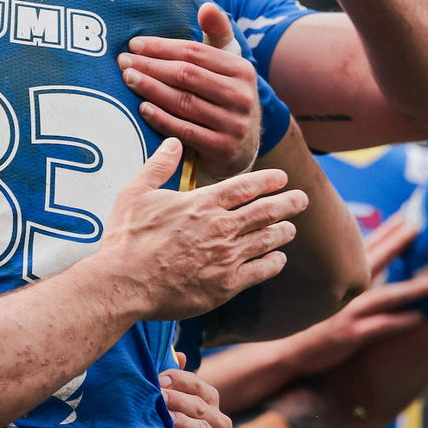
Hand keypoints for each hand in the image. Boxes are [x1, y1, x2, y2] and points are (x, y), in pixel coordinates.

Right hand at [99, 139, 306, 319]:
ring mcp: (226, 257)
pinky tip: (278, 259)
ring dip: (283, 231)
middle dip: (288, 203)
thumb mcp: (136, 193)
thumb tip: (173, 142)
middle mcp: (221, 228)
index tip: (282, 178)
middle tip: (302, 199)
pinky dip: (274, 263)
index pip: (245, 186)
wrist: (126, 282)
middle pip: (266, 211)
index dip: (268, 180)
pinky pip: (260, 271)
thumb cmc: (127, 238)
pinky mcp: (226, 285)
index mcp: (202, 204)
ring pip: (267, 240)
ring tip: (290, 228)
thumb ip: (158, 166)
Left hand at [117, 5, 260, 180]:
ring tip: (127, 79)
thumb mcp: (227, 66)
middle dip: (151, 66)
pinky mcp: (224, 149)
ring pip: (184, 102)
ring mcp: (234, 124)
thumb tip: (207, 6)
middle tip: (123, 61)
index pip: (195, 53)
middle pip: (187, 75)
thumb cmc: (224, 97)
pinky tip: (141, 108)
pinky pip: (185, 130)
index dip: (162, 47)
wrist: (243, 148)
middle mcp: (241, 95)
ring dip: (151, 89)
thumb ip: (216, 35)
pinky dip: (161, 118)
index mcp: (241, 69)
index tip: (134, 44)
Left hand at [160, 366, 234, 427]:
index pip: (197, 385)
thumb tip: (180, 355)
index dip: (178, 380)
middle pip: (199, 406)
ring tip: (168, 418)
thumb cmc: (183, 426)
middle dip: (177, 400)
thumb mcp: (181, 404)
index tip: (158, 380)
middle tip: (158, 397)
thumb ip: (179, 382)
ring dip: (184, 422)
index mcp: (210, 401)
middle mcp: (220, 419)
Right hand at [279, 218, 427, 376]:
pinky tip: (419, 318)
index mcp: (340, 275)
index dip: (387, 231)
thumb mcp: (324, 292)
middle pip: (375, 260)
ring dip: (408, 288)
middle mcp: (344, 288)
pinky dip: (399, 321)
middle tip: (419, 227)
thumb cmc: (311, 321)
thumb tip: (367, 261)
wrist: (291, 350)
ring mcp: (347, 310)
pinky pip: (379, 326)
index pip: (366, 247)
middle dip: (397, 243)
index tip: (406, 216)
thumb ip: (344, 275)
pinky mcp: (350, 333)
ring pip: (383, 295)